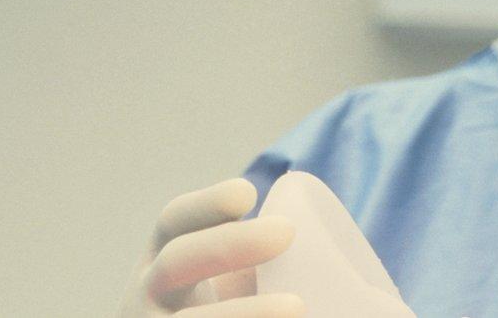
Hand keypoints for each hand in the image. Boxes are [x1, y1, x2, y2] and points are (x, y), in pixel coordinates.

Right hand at [117, 178, 304, 316]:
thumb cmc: (224, 310)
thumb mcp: (227, 280)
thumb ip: (264, 260)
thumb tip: (351, 255)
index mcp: (163, 260)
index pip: (173, 221)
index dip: (206, 203)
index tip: (249, 192)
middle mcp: (147, 295)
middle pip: (177, 262)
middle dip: (228, 244)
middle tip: (286, 231)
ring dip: (242, 313)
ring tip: (298, 307)